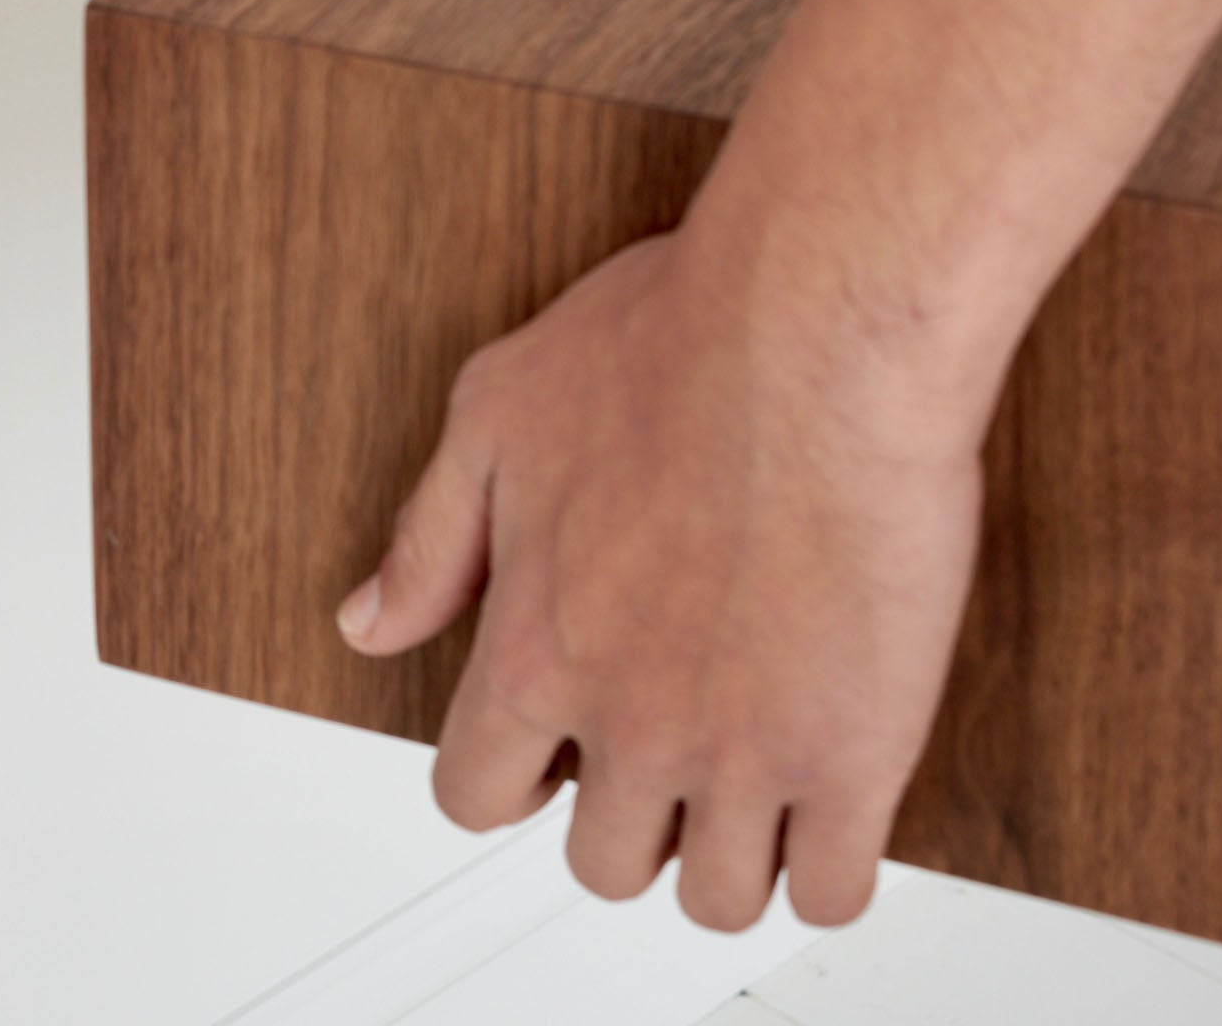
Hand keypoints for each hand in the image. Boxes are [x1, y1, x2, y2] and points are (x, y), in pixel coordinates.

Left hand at [336, 178, 1002, 930]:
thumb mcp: (497, 414)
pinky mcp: (856, 752)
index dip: (509, 776)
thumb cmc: (667, 344)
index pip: (475, 797)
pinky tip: (828, 796)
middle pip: (602, 863)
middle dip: (624, 813)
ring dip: (724, 848)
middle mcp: (628, 721)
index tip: (549, 745)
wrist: (815, 324)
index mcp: (533, 648)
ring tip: (747, 769)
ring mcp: (744, 749)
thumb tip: (366, 622)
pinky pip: (834, 892)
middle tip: (660, 743)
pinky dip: (826, 865)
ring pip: (717, 898)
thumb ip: (429, 538)